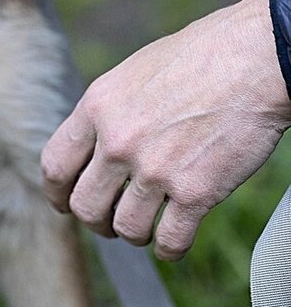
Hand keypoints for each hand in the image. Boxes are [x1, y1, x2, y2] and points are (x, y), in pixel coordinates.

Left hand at [41, 0, 290, 260]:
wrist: (250, 60)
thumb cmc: (197, 58)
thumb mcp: (134, 72)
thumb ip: (109, 110)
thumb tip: (93, 146)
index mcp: (98, 105)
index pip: (55, 165)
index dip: (57, 192)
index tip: (66, 202)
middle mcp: (118, 140)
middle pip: (84, 207)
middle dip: (96, 220)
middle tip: (112, 218)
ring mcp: (156, 169)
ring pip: (125, 229)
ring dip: (136, 233)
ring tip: (149, 223)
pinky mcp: (195, 192)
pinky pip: (169, 243)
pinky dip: (169, 248)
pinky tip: (174, 239)